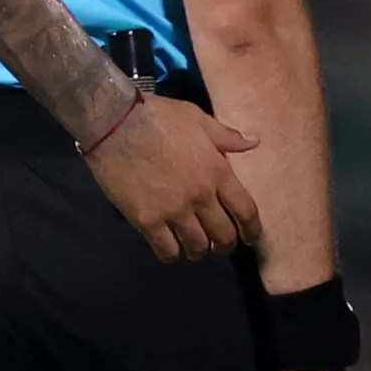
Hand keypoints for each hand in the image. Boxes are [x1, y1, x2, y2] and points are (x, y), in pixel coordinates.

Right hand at [82, 94, 264, 260]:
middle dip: (225, 244)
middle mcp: (201, 196)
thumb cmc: (158, 116)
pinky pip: (166, 250)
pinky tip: (170, 249)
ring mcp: (174, 210)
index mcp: (218, 172)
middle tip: (219, 245)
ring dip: (198, 251)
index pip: (246, 211)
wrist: (115, 123)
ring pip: (197, 247)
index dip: (252, 230)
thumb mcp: (198, 119)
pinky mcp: (147, 220)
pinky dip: (172, 254)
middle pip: (224, 235)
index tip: (250, 238)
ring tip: (194, 248)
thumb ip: (227, 136)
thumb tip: (255, 142)